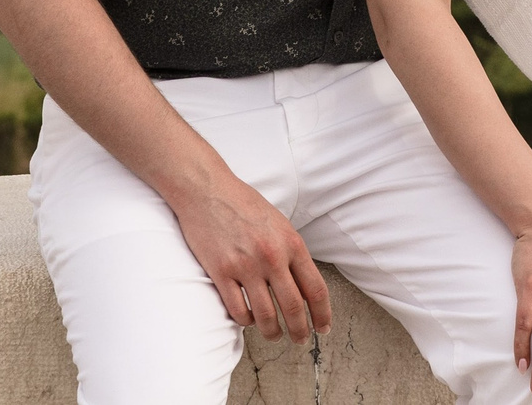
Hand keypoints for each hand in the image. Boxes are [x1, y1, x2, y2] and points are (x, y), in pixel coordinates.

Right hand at [169, 165, 332, 343]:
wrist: (208, 190)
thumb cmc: (244, 203)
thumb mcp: (279, 223)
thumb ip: (292, 251)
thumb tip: (303, 284)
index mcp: (291, 243)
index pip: (315, 289)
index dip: (322, 314)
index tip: (323, 327)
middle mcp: (272, 257)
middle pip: (293, 308)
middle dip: (300, 331)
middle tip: (301, 340)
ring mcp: (245, 266)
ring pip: (265, 316)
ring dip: (272, 332)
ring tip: (274, 335)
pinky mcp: (221, 273)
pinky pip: (237, 311)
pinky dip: (246, 321)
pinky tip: (248, 320)